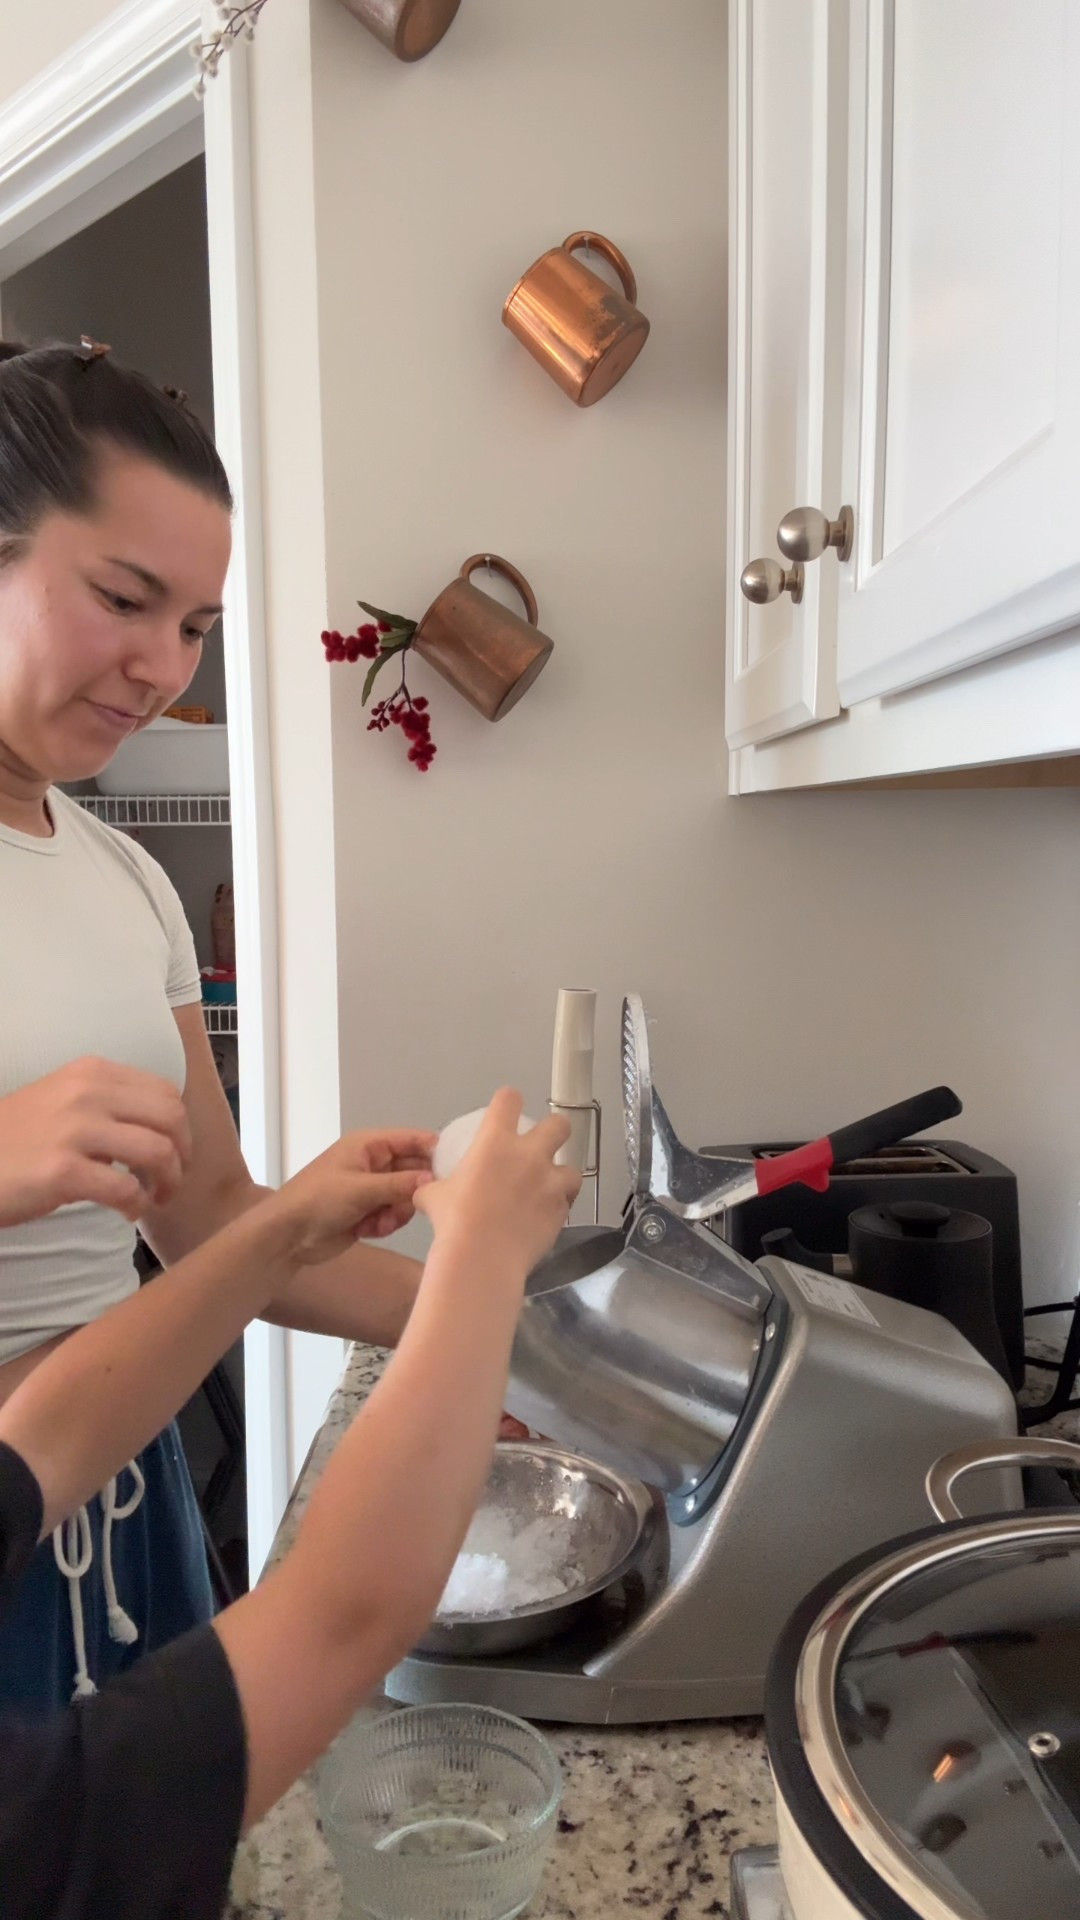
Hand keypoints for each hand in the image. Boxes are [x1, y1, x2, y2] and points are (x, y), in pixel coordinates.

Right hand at [0, 1058, 192, 1227]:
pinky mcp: (63, 1171)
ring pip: (158, 1152)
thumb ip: (106, 1104)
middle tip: (172, 1181)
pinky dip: (137, 1205)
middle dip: (183, 1155)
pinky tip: (127, 1212)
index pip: (164, 1092)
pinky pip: (126, 1189)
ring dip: (167, 1182)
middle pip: (171, 1119)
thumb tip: (156, 1129)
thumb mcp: (61, 1100)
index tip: (175, 1153)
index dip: (179, 1128)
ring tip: (153, 1199)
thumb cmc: (15, 1140)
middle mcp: (87, 1092)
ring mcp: (75, 1130)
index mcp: (91, 1072)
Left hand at [273, 1129, 435, 1264]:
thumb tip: (434, 1180)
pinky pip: (393, 1215)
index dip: (434, 1150)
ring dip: (397, 1211)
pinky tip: (369, 1230)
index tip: (457, 1167)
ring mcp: (371, 1189)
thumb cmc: (319, 1200)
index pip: (412, 1140)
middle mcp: (373, 1164)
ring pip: (406, 1196)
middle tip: (417, 1203)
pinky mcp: (369, 1213)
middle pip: (413, 1170)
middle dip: (414, 1189)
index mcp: (368, 1146)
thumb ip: (400, 1184)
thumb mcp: (361, 1189)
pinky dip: (386, 1223)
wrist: (287, 1236)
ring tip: (381, 1220)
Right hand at [416, 1090, 580, 1277]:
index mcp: (495, 1141)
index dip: (509, 1101)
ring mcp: (550, 1182)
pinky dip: (558, 1207)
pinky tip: (544, 1218)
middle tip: (543, 1145)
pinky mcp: (561, 1210)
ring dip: (562, 1176)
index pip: (509, 1100)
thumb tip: (426, 1190)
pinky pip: (566, 1203)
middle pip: (558, 1124)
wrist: (482, 1258)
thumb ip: (435, 1187)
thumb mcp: (433, 1198)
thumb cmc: (453, 1222)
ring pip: (572, 1169)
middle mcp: (529, 1155)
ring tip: (550, 1189)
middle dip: (554, 1131)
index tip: (508, 1108)